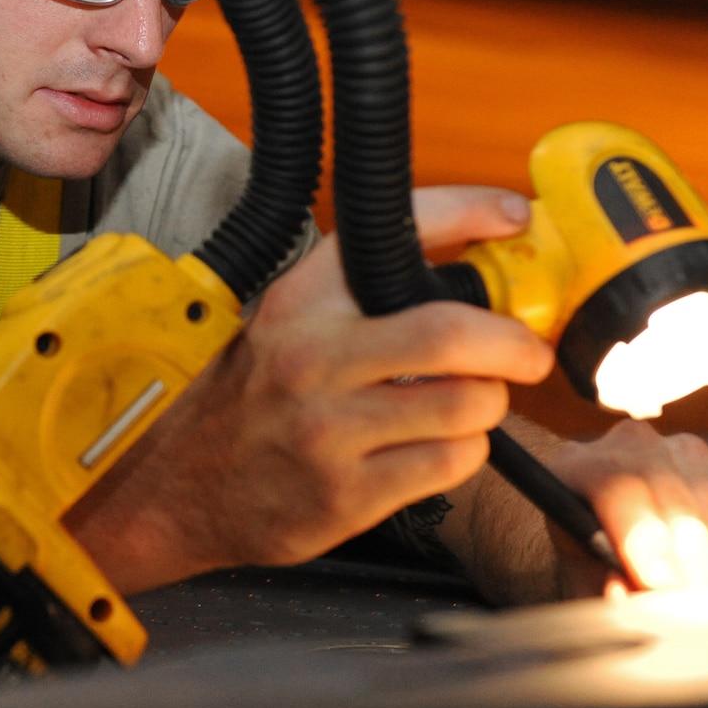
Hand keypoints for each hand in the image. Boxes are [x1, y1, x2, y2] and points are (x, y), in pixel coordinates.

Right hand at [69, 186, 553, 593]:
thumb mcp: (289, 320)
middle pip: (450, 333)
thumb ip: (362, 292)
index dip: (470, 212)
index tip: (513, 217)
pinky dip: (466, 454)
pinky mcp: (345, 495)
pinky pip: (449, 464)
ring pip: (465, 406)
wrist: (179, 483)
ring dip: (489, 405)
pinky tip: (437, 446)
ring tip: (470, 404)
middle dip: (513, 342)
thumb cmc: (252, 397)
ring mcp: (327, 431)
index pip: (399, 231)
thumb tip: (474, 255)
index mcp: (301, 300)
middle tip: (529, 351)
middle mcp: (311, 357)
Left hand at [544, 419, 707, 595]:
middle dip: (689, 566)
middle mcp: (637, 446)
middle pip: (674, 501)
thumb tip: (622, 590)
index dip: (642, 537)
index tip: (659, 582)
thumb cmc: (594, 562)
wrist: (619, 536)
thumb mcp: (582, 579)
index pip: (619, 488)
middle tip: (698, 614)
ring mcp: (690, 453)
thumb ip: (597, 585)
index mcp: (581, 465)